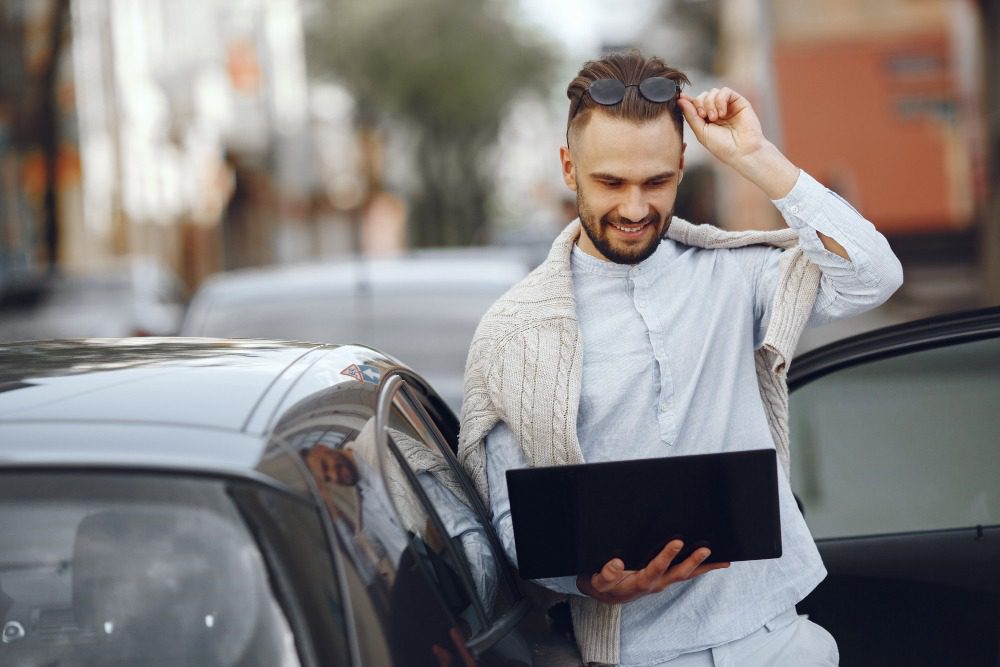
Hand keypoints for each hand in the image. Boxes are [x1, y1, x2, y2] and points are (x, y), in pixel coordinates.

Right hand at [575, 540, 729, 604]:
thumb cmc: (602, 584)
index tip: (677, 542)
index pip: (655, 569)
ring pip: (686, 575)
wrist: (605, 595)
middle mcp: (655, 584)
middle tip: (707, 549)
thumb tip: (616, 563)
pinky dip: (699, 568)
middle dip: (693, 562)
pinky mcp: (664, 578)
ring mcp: (661, 582)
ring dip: (704, 568)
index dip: (666, 556)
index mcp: (639, 583)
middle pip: (678, 574)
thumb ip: (606, 575)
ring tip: (723, 560)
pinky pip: (684, 573)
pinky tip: (712, 560)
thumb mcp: (597, 581)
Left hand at [678, 87, 797, 198]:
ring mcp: (728, 106)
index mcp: (706, 120)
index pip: (695, 105)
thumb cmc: (722, 147)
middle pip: (702, 96)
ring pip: (713, 92)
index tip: (679, 98)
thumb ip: (690, 116)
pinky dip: (720, 100)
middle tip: (704, 117)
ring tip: (715, 118)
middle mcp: (717, 111)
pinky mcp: (738, 101)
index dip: (687, 100)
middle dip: (700, 104)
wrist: (743, 151)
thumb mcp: (701, 132)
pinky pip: (725, 91)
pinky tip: (722, 113)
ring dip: (710, 103)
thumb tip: (680, 100)